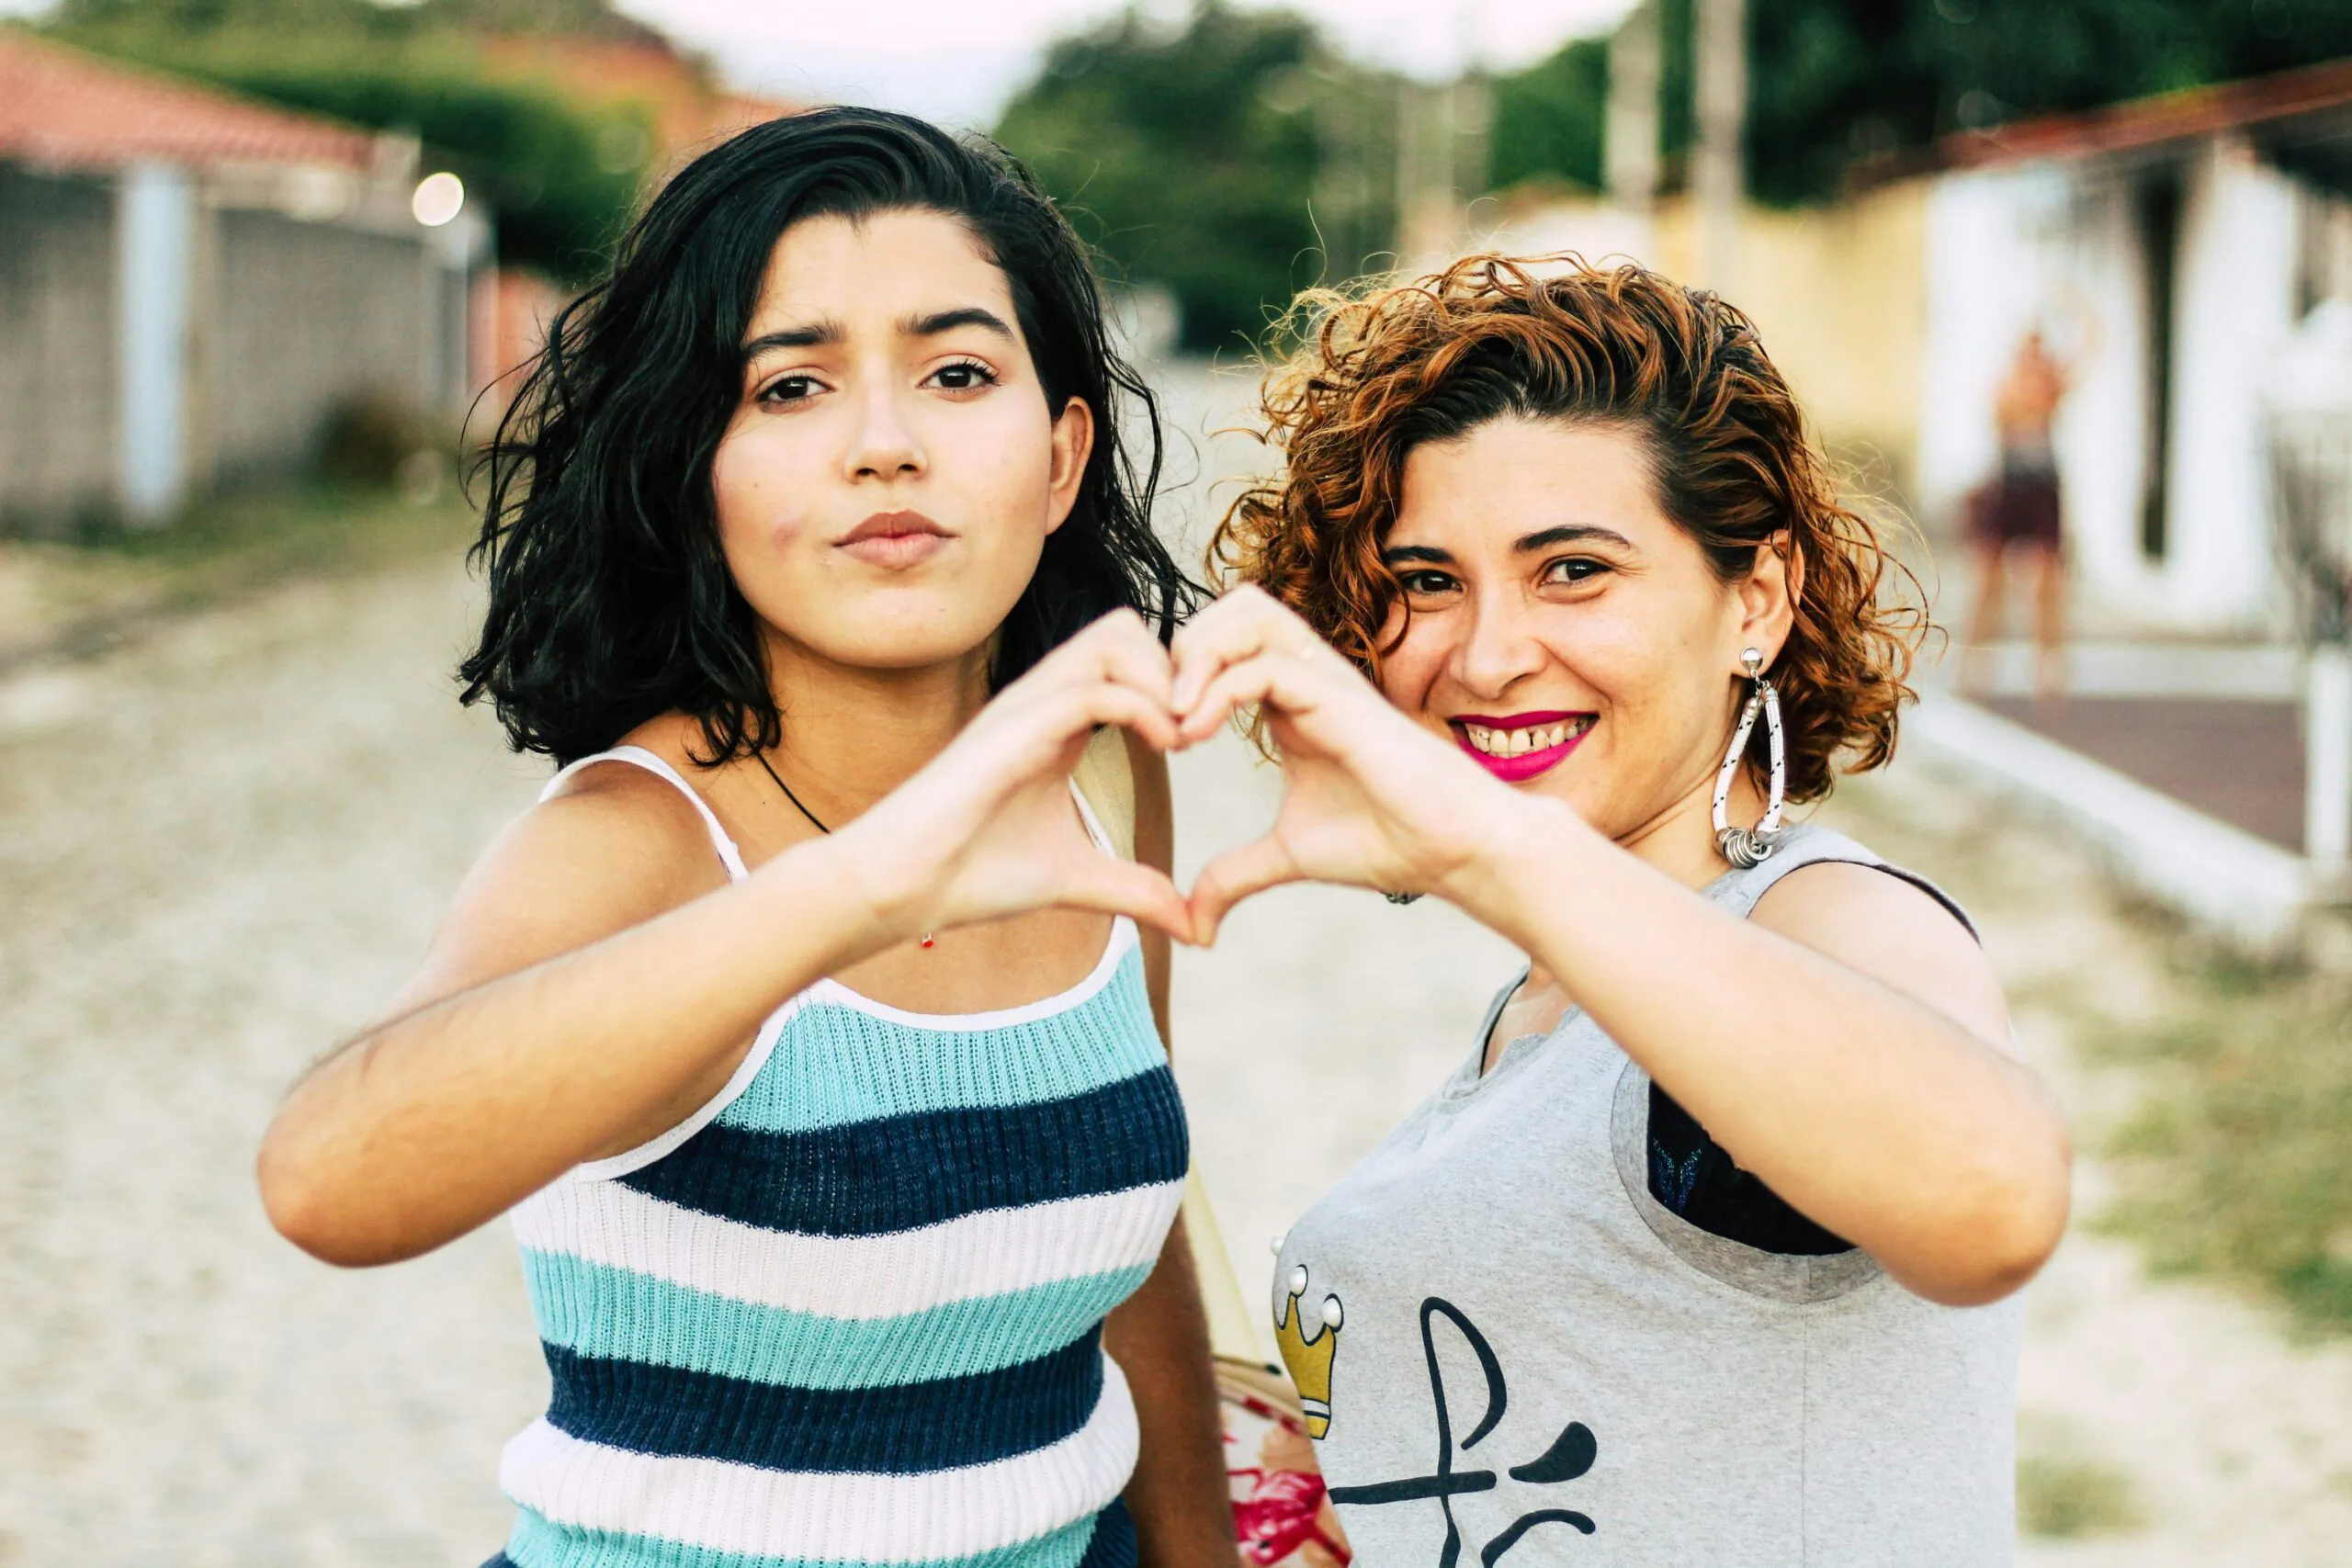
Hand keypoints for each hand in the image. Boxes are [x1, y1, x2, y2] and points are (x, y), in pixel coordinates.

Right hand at [827, 610, 1195, 943]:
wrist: (900, 886)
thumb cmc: (971, 873)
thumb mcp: (1076, 880)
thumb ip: (1136, 891)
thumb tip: (1195, 928)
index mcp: (1058, 722)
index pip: (1126, 658)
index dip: (1174, 685)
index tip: (1198, 740)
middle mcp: (1044, 700)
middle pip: (1125, 628)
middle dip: (1176, 667)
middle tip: (1196, 729)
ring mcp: (1027, 707)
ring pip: (1113, 638)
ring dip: (1163, 680)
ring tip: (1181, 739)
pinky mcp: (1013, 728)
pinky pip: (1093, 688)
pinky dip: (1142, 707)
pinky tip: (1164, 750)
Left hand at [1167, 587, 1529, 942]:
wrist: (1456, 850)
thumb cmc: (1389, 841)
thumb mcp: (1288, 857)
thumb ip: (1235, 877)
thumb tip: (1196, 927)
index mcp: (1292, 701)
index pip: (1226, 641)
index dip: (1179, 673)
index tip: (1156, 736)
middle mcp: (1309, 677)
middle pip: (1234, 607)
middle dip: (1182, 646)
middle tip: (1160, 714)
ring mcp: (1328, 681)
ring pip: (1250, 613)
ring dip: (1197, 655)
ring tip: (1176, 720)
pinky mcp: (1342, 700)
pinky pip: (1265, 664)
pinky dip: (1217, 688)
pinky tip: (1196, 734)